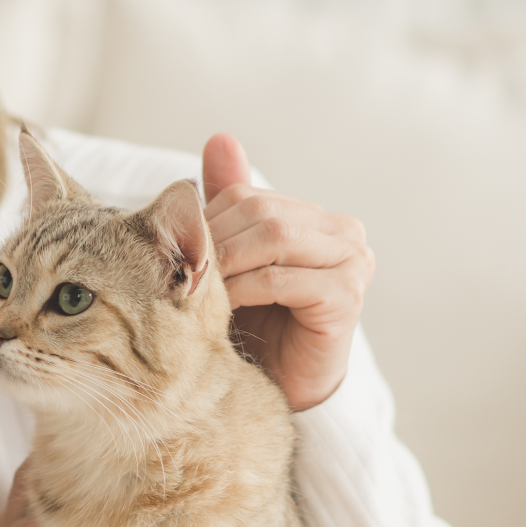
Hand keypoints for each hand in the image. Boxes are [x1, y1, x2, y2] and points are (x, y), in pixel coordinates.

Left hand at [201, 133, 374, 411]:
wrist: (285, 388)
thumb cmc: (257, 324)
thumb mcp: (234, 261)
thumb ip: (227, 205)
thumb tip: (220, 138)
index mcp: (314, 216)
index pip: (248, 197)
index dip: (205, 224)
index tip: (173, 257)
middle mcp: (342, 230)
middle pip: (260, 212)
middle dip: (212, 243)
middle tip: (179, 277)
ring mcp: (352, 260)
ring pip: (273, 237)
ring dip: (226, 266)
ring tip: (198, 294)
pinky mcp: (348, 295)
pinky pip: (284, 277)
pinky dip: (245, 290)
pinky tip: (223, 311)